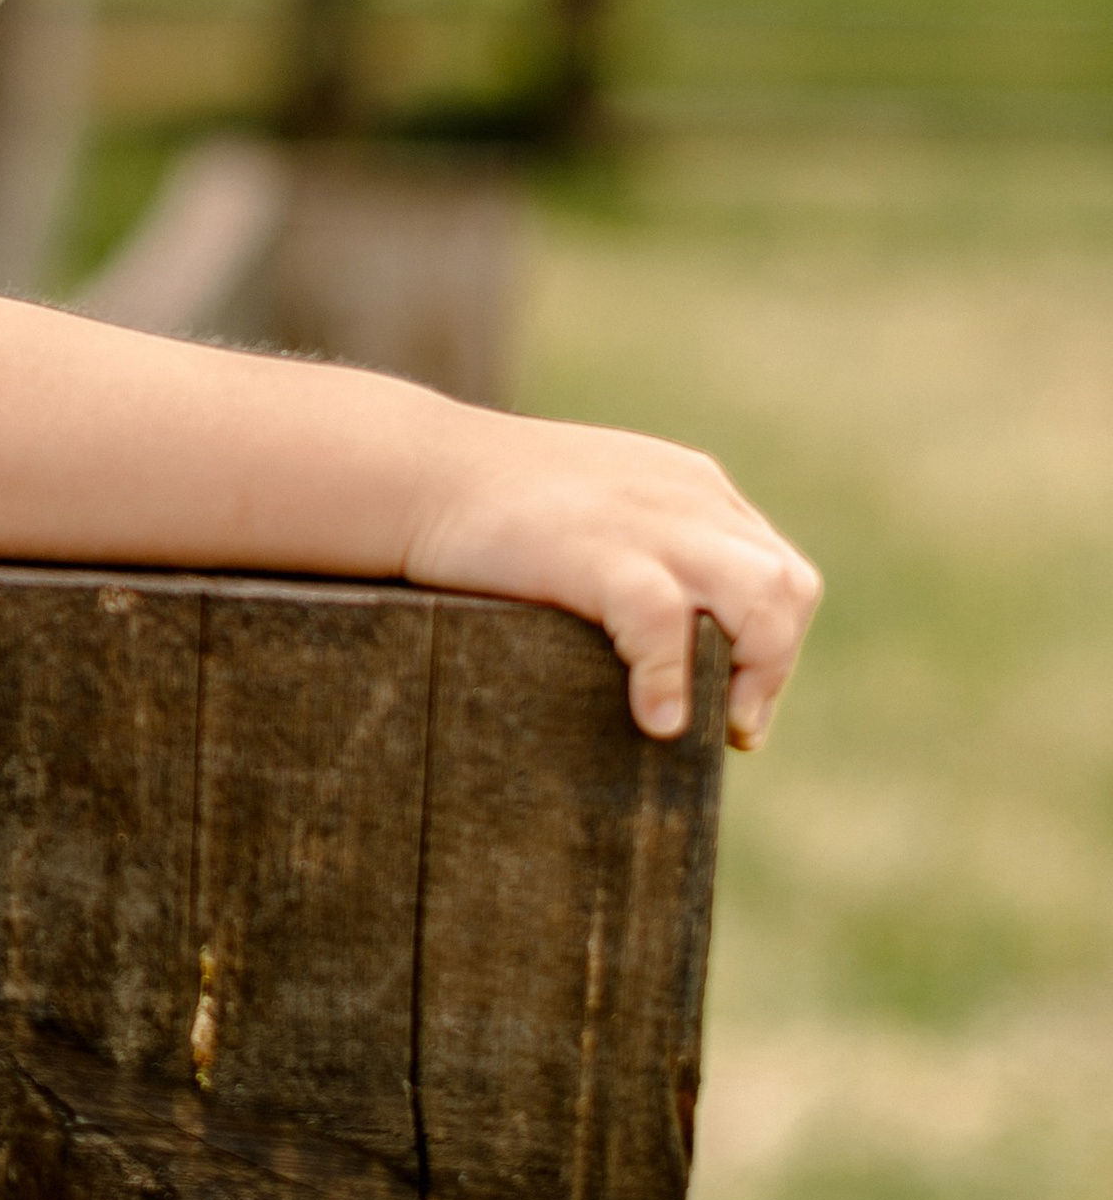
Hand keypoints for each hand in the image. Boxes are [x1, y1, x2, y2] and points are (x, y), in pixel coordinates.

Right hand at [402, 411, 819, 750]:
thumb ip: (640, 551)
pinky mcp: (597, 553)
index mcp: (692, 488)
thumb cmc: (485, 507)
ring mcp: (648, 523)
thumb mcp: (592, 510)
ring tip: (713, 728)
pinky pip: (665, 624)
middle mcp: (688, 500)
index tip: (739, 700)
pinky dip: (671, 682)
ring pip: (760, 598)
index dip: (775, 644)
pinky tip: (655, 720)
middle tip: (735, 727)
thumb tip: (660, 640)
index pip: (778, 568)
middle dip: (774, 666)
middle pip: (786, 587)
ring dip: (754, 674)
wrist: (413, 470)